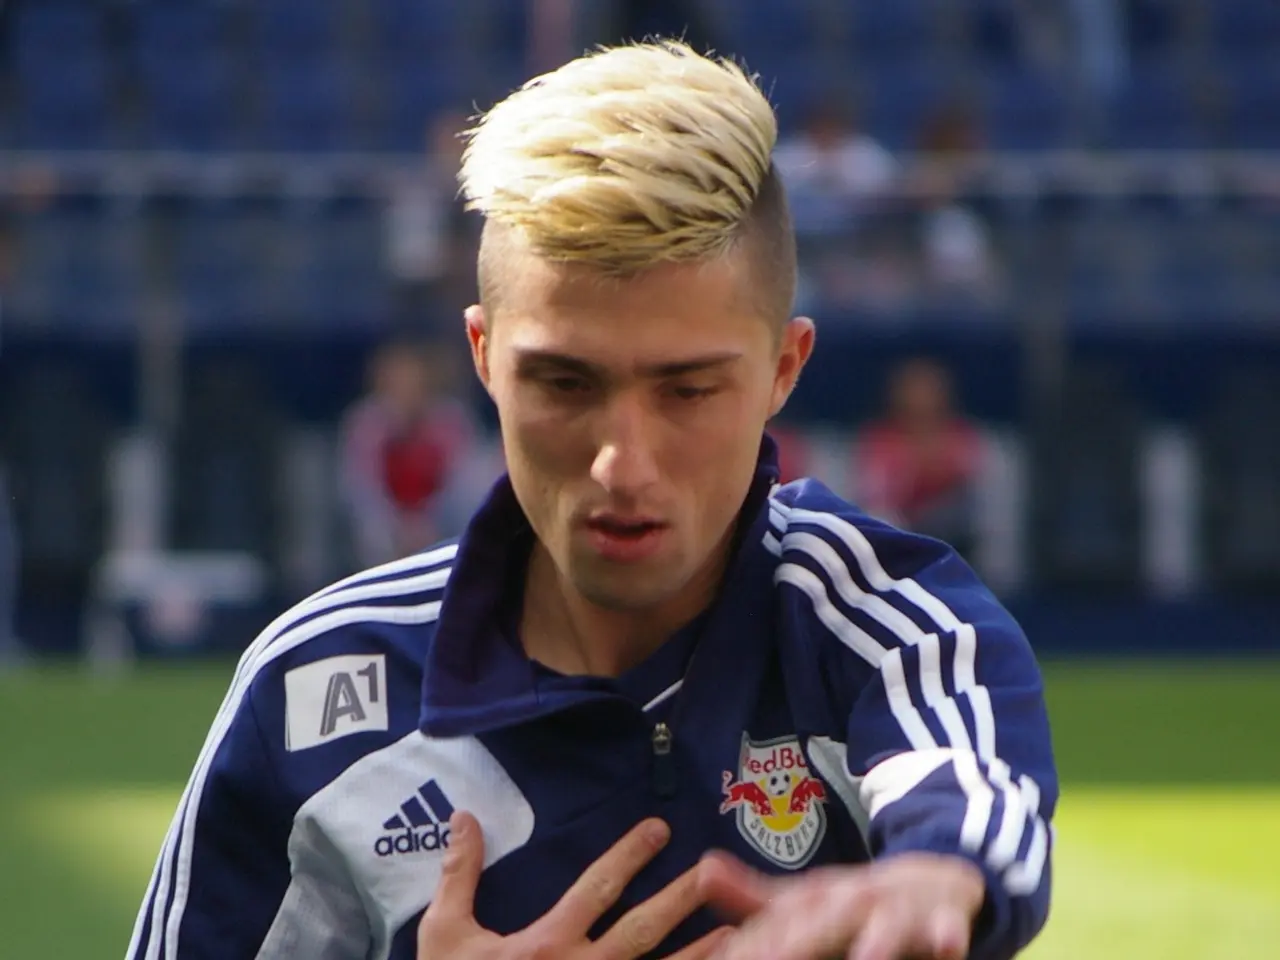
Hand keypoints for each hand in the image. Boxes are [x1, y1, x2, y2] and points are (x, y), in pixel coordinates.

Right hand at [418, 811, 730, 959]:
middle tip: (710, 871)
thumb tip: (464, 817)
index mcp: (545, 944)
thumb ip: (459, 874)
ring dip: (695, 954)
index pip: (597, 889)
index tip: (658, 830)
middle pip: (640, 931)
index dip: (629, 856)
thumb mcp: (444, 934)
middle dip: (677, 899)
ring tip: (731, 930)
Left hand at [697, 851, 985, 959]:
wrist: (934, 874)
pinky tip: (948, 947)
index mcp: (817, 899)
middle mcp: (854, 900)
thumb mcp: (806, 897)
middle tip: (773, 958)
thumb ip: (753, 895)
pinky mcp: (943, 917)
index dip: (752, 946)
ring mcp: (900, 908)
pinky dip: (947, 937)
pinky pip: (947, 930)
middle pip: (823, 922)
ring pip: (886, 926)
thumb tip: (701, 870)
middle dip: (798, 942)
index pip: (778, 923)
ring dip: (876, 944)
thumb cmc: (857, 901)